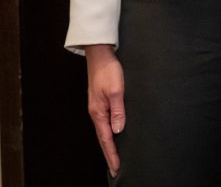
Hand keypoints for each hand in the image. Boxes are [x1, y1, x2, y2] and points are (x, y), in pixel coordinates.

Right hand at [85, 44, 124, 176]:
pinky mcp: (101, 102)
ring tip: (115, 157)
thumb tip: (118, 130)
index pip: (106, 139)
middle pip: (103, 138)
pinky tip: (114, 135)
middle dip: (109, 154)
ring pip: (103, 131)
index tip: (116, 168)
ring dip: (109, 145)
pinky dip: (109, 132)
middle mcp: (97, 113)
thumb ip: (118, 111)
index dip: (111, 154)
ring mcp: (98, 107)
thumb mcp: (116, 90)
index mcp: (99, 112)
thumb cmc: (109, 71)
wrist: (100, 56)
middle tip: (115, 169)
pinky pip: (105, 122)